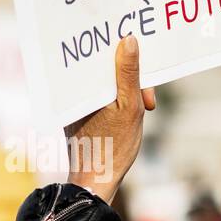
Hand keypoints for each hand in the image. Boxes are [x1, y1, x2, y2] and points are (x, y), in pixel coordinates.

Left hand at [64, 35, 155, 203]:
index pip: (103, 55)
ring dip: (127, 89)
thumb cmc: (114, 147)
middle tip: (146, 100)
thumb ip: (129, 73)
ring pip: (105, 81)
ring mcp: (76, 101)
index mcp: (82, 85)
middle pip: (105, 67)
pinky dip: (116, 99)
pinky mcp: (79, 111)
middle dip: (131, 76)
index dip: (127, 57)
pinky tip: (128, 113)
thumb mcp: (129, 106)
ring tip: (141, 108)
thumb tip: (128, 39)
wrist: (96, 180)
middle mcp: (74, 90)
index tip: (145, 74)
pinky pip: (100, 94)